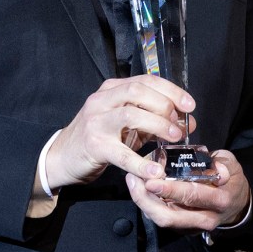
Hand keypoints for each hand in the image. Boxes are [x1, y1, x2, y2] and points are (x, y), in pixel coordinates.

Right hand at [46, 75, 196, 189]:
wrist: (63, 156)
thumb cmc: (99, 137)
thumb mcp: (125, 124)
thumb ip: (152, 119)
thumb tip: (185, 122)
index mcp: (112, 90)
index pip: (145, 81)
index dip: (171, 90)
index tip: (190, 104)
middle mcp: (102, 101)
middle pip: (138, 91)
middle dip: (165, 105)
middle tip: (180, 124)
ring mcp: (96, 122)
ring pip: (131, 115)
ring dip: (157, 124)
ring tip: (174, 138)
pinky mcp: (94, 146)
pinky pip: (121, 154)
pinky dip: (140, 163)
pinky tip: (155, 171)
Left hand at [125, 150, 251, 231]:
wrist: (236, 205)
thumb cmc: (230, 181)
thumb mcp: (232, 166)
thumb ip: (223, 164)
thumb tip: (217, 170)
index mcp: (219, 200)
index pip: (192, 197)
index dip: (170, 191)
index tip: (151, 181)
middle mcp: (205, 217)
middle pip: (169, 217)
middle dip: (147, 200)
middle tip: (134, 179)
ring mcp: (192, 225)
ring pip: (161, 219)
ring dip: (143, 202)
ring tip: (132, 181)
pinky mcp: (182, 227)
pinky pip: (160, 218)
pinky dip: (147, 204)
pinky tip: (139, 188)